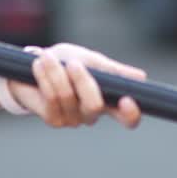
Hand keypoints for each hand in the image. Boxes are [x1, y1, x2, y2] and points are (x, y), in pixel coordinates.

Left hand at [9, 43, 146, 128]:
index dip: (131, 114)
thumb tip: (140, 77)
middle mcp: (92, 114)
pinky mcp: (54, 119)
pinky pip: (51, 99)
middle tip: (73, 62)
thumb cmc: (67, 61)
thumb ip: (112, 70)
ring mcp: (73, 119)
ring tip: (48, 57)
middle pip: (95, 105)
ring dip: (57, 73)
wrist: (35, 65)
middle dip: (82, 80)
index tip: (127, 99)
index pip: (127, 117)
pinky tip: (39, 66)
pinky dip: (45, 78)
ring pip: (68, 97)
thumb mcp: (91, 60)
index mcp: (108, 101)